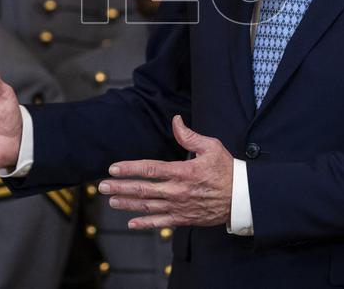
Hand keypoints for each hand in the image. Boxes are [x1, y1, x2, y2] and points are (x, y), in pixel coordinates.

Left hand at [99, 115, 233, 228]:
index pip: (149, 168)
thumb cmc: (227, 169)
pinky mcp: (184, 218)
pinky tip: (131, 223)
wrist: (242, 197)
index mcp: (182, 172)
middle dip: (120, 188)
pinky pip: (161, 223)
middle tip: (102, 187)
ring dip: (127, 205)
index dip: (129, 168)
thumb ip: (189, 135)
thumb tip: (175, 120)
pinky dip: (145, 223)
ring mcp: (179, 207)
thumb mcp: (211, 146)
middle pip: (143, 189)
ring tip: (112, 201)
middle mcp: (177, 191)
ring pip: (148, 206)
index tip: (113, 168)